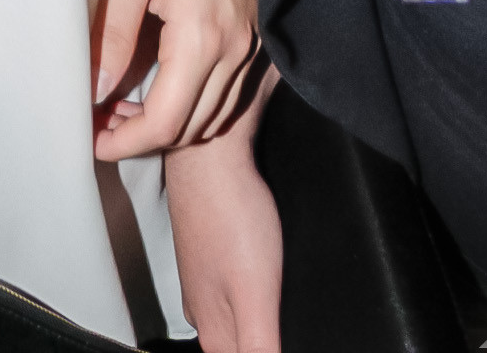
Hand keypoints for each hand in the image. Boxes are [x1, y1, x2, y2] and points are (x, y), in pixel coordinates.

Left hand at [93, 0, 259, 160]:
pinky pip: (229, 91)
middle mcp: (236, 47)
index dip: (124, 142)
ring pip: (214, 115)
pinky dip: (195, 102)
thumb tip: (95, 88)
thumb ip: (111, 30)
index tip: (92, 139)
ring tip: (124, 105)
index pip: (165, 122)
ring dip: (171, 123)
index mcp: (203, 34)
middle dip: (142, 138)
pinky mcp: (256, 29)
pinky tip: (161, 82)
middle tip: (100, 122)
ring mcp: (252, 40)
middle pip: (192, 128)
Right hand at [166, 74, 281, 352]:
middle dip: (258, 346)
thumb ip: (259, 347)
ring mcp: (205, 277)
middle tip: (282, 328)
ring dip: (255, 328)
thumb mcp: (256, 294)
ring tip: (279, 320)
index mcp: (212, 328)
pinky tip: (267, 284)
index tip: (276, 341)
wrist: (210, 154)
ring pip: (231, 322)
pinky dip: (252, 297)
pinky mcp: (213, 251)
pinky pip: (233, 290)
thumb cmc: (231, 216)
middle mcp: (203, 308)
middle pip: (232, 349)